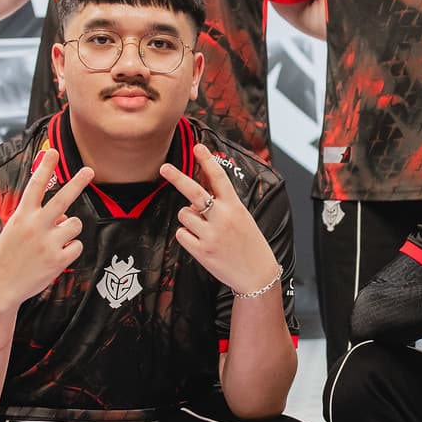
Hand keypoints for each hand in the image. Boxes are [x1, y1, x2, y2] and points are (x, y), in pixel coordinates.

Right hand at [0, 149, 91, 311]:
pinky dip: (70, 250)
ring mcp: (48, 243)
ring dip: (70, 230)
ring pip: (75, 224)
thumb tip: (64, 216)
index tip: (53, 151)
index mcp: (22, 216)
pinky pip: (77, 246)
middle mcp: (35, 226)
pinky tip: (56, 257)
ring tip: (55, 241)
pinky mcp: (58, 260)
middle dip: (78, 182)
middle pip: (63, 199)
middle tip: (89, 170)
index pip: (36, 185)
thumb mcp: (14, 229)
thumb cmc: (7, 256)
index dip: (46, 167)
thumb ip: (37, 219)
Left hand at [161, 144, 279, 292]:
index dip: (207, 160)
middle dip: (177, 177)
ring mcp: (211, 235)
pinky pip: (181, 234)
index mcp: (235, 207)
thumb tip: (194, 199)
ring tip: (203, 228)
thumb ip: (221, 205)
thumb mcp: (242, 217)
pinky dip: (187, 235)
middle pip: (194, 192)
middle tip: (164, 167)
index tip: (198, 147)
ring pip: (184, 214)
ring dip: (189, 218)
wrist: (257, 274)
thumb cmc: (249, 243)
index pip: (219, 178)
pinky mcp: (201, 251)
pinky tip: (201, 242)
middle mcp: (222, 218)